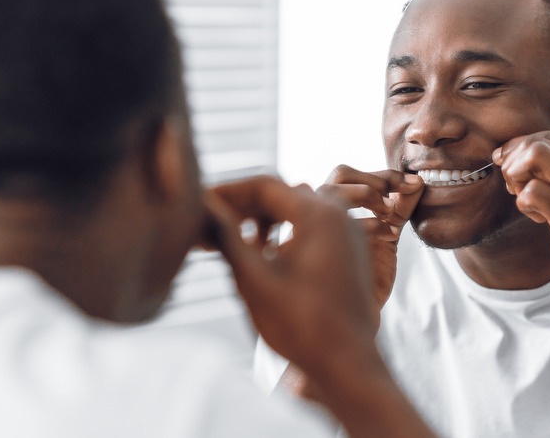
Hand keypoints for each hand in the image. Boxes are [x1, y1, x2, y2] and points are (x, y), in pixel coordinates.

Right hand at [202, 176, 379, 377]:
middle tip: (209, 227)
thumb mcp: (254, 279)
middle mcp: (338, 215)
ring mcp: (347, 233)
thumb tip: (201, 206)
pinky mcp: (348, 252)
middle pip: (280, 194)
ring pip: (295, 210)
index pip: (263, 185)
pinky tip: (261, 255)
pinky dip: (283, 233)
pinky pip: (311, 228)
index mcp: (319, 214)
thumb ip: (226, 236)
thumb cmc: (303, 326)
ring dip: (261, 221)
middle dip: (241, 208)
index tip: (200, 205)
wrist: (349, 364)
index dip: (226, 192)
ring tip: (231, 243)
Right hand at [317, 166, 423, 310]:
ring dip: (367, 193)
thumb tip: (418, 182)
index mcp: (332, 207)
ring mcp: (317, 228)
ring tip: (390, 211)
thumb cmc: (367, 277)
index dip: (383, 175)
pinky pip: (338, 222)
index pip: (350, 175)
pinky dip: (369, 222)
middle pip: (340, 174)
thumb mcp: (389, 234)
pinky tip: (389, 235)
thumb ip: (400, 208)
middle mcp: (320, 213)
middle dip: (374, 179)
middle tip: (400, 194)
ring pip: (332, 189)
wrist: (356, 318)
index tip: (414, 183)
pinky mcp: (319, 246)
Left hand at [493, 131, 549, 306]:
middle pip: (536, 143)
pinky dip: (524, 203)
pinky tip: (538, 219)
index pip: (547, 137)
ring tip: (529, 203)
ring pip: (533, 157)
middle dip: (514, 163)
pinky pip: (532, 192)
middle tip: (517, 189)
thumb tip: (517, 155)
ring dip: (517, 179)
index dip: (520, 151)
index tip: (515, 172)